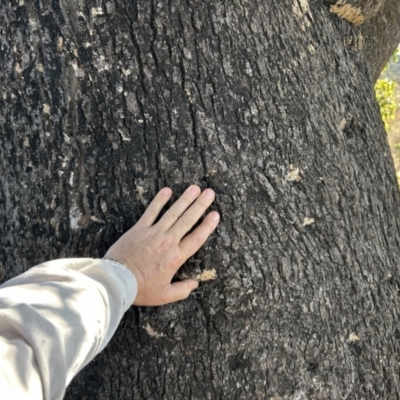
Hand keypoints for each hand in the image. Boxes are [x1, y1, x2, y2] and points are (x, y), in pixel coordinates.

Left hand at [103, 185, 219, 305]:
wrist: (117, 280)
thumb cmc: (140, 289)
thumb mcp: (164, 295)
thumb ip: (182, 290)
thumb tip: (196, 283)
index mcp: (176, 257)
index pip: (197, 238)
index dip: (207, 225)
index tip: (215, 214)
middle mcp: (168, 241)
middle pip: (188, 220)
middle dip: (200, 205)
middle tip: (210, 193)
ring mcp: (153, 233)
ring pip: (173, 212)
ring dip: (185, 199)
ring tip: (195, 187)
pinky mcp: (139, 228)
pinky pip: (151, 211)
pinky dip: (159, 200)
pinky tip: (167, 190)